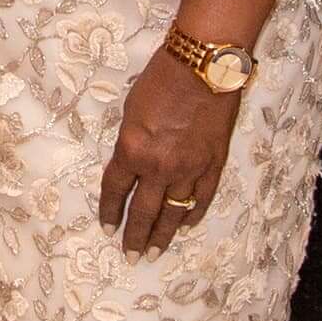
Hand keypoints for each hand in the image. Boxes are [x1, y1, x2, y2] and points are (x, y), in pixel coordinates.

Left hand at [95, 48, 240, 257]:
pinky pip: (201, 199)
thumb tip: (132, 162)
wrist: (204, 64)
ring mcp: (189, 169)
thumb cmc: (162, 78)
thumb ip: (130, 142)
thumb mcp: (131, 110)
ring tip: (155, 252)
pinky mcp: (213, 165)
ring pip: (173, 212)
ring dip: (163, 235)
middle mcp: (159, 166)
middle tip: (131, 256)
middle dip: (135, 236)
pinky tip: (184, 225)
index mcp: (131, 150)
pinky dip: (191, 214)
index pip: (115, 191)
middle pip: (143, 211)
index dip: (110, 212)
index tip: (108, 229)